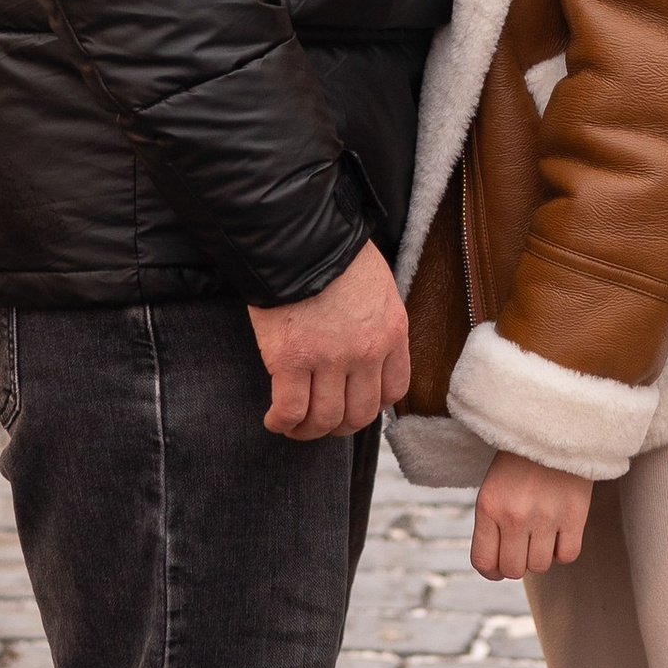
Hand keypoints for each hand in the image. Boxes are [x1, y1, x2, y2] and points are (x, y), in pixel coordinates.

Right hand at [248, 239, 411, 441]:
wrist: (297, 236)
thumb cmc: (332, 251)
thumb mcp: (375, 285)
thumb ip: (375, 319)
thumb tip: (361, 343)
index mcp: (391, 331)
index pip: (393, 390)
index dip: (372, 405)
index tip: (353, 404)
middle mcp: (366, 352)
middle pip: (359, 413)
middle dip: (339, 426)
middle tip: (321, 423)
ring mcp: (328, 359)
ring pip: (324, 419)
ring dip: (308, 431)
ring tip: (293, 426)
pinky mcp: (290, 360)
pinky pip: (290, 410)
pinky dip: (282, 422)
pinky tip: (274, 420)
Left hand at [472, 452, 593, 581]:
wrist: (553, 428)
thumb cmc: (519, 461)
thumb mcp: (493, 488)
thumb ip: (492, 524)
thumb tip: (501, 566)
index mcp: (488, 507)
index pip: (484, 562)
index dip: (492, 571)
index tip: (499, 566)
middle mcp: (514, 516)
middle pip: (514, 569)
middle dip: (518, 563)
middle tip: (524, 545)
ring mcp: (545, 517)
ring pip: (540, 566)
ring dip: (541, 555)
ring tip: (543, 532)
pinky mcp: (574, 515)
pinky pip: (568, 555)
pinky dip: (564, 550)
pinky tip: (561, 532)